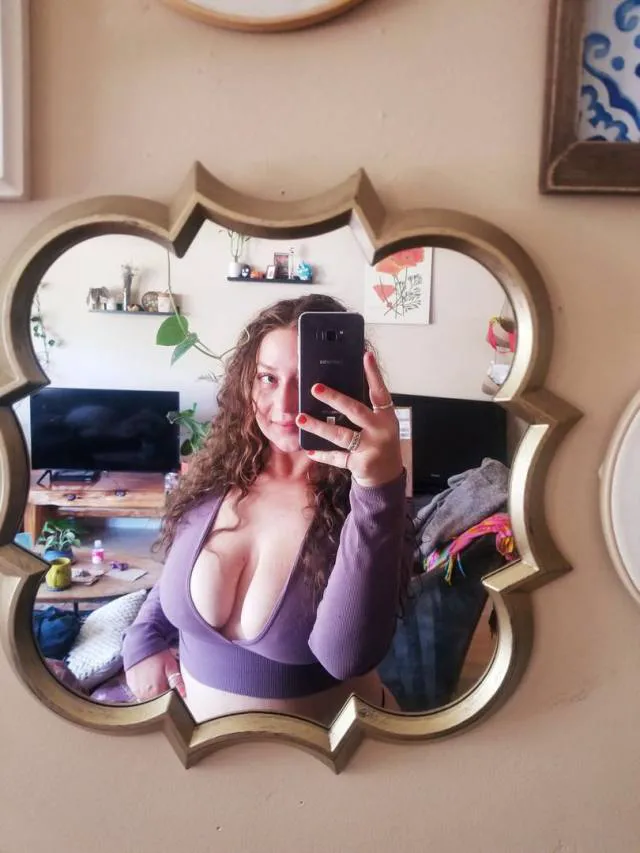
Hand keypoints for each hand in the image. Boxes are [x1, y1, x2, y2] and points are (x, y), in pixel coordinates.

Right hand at [125, 649, 185, 700]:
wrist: (139, 644)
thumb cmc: (158, 654)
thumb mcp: (171, 666)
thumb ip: (177, 682)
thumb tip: (185, 695)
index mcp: (156, 691)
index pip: (166, 703)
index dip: (171, 697)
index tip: (174, 690)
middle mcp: (144, 694)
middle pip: (156, 702)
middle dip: (162, 695)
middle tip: (165, 682)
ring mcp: (136, 691)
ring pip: (147, 698)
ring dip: (153, 693)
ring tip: (156, 679)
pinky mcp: (130, 686)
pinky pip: (139, 692)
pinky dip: (144, 689)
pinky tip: (148, 678)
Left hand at [296, 350, 402, 487]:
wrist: (387, 476)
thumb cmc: (380, 443)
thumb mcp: (378, 424)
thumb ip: (363, 409)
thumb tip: (335, 392)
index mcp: (386, 416)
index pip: (380, 391)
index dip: (373, 373)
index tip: (365, 355)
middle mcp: (381, 430)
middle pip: (355, 410)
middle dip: (334, 398)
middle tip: (315, 388)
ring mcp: (371, 448)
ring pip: (341, 434)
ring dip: (319, 426)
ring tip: (301, 418)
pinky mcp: (360, 463)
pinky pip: (338, 457)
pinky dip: (323, 454)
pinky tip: (309, 450)